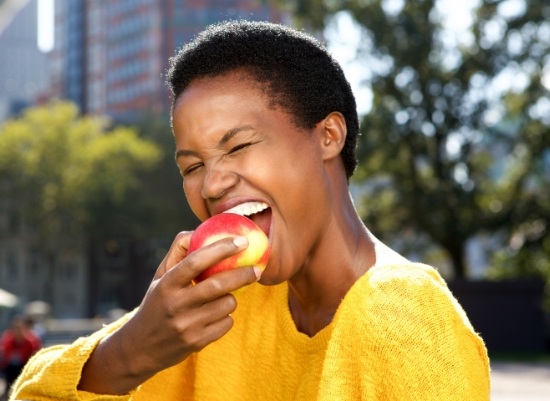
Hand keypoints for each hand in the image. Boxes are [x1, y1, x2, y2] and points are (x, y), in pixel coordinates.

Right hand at [79, 232, 260, 393]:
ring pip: (226, 304)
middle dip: (242, 274)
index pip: (196, 261)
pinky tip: (214, 316)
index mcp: (166, 284)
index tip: (242, 241)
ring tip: (221, 297)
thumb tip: (197, 231)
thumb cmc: (157, 303)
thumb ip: (178, 252)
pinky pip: (226, 323)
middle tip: (256, 268)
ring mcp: (186, 325)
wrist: (140, 347)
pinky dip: (226, 316)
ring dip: (231, 297)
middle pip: (218, 285)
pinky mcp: (197, 343)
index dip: (221, 249)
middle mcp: (176, 304)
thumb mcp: (160, 277)